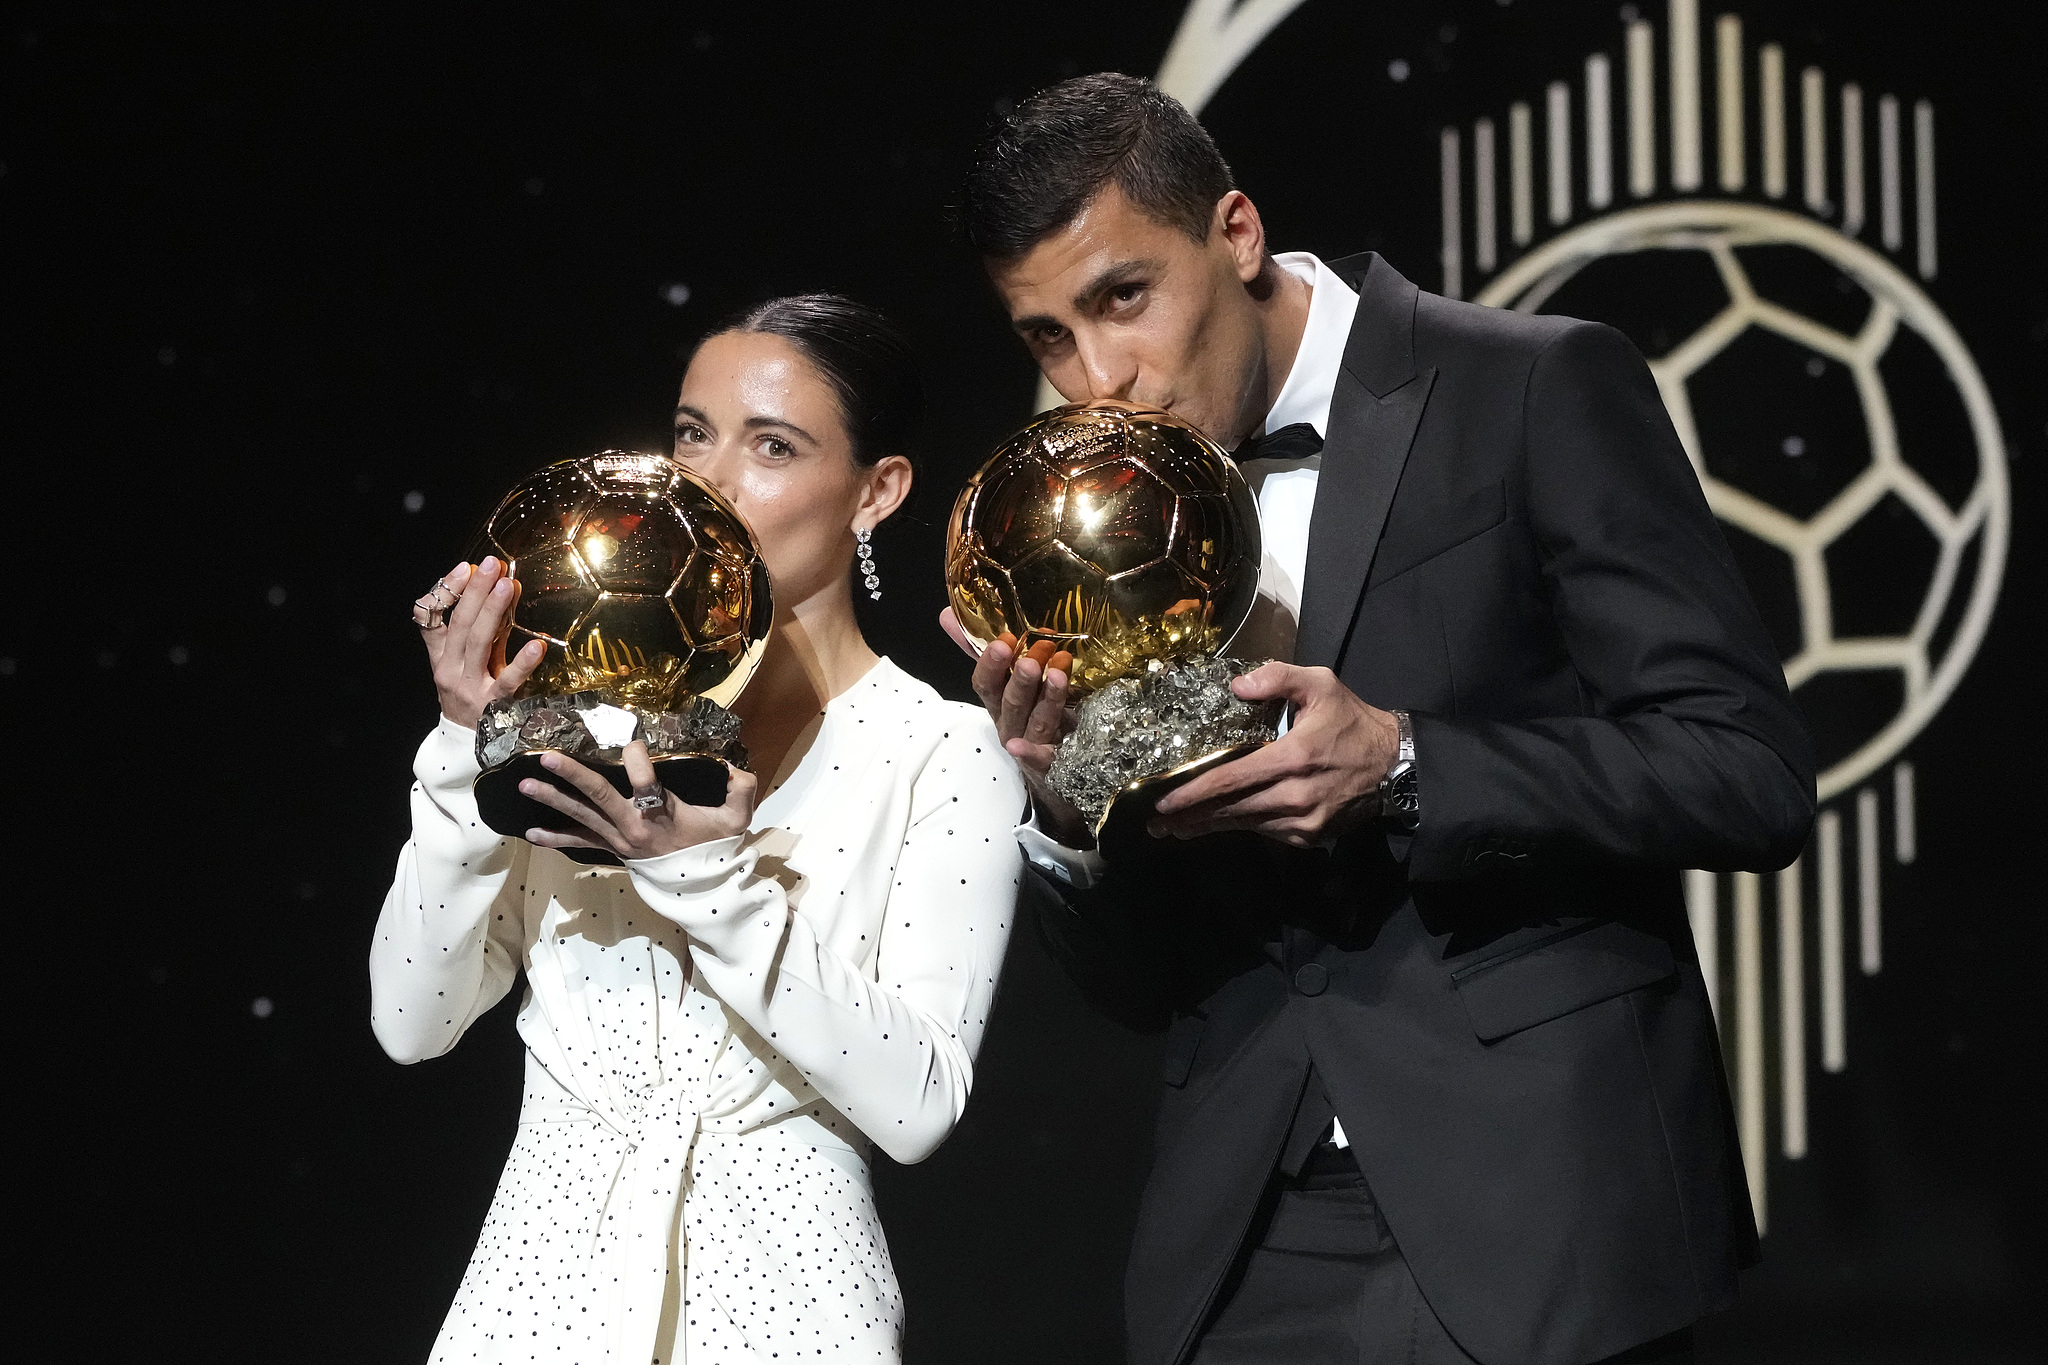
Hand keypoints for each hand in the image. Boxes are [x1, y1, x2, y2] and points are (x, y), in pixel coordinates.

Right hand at [418, 557, 545, 729]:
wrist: (466, 747)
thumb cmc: (468, 696)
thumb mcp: (464, 663)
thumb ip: (478, 630)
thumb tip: (501, 586)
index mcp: (441, 656)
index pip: (431, 618)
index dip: (447, 591)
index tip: (467, 567)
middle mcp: (450, 669)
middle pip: (460, 624)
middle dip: (476, 592)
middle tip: (493, 565)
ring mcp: (469, 687)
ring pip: (478, 644)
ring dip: (493, 613)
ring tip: (508, 586)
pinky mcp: (492, 706)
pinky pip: (507, 682)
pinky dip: (522, 663)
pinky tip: (536, 646)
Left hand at [519, 740, 756, 859]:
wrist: (700, 888)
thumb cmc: (714, 847)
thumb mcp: (736, 819)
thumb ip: (741, 788)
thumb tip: (737, 766)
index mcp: (662, 814)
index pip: (644, 780)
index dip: (637, 757)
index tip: (633, 741)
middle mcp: (633, 826)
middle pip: (598, 795)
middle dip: (571, 775)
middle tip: (546, 757)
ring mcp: (618, 838)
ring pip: (581, 815)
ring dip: (552, 800)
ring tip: (525, 784)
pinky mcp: (611, 847)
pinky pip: (578, 842)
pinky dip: (554, 838)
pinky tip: (529, 832)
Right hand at [942, 606, 1092, 847]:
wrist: (1059, 761)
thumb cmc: (1032, 709)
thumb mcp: (1011, 676)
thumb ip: (982, 648)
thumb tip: (947, 613)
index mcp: (998, 701)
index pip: (985, 682)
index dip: (992, 664)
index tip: (1005, 640)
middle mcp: (1008, 722)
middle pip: (1009, 702)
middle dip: (1020, 680)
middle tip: (1033, 658)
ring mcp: (1028, 743)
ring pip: (1034, 721)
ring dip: (1046, 700)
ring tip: (1060, 675)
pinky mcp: (1050, 763)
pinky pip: (1042, 760)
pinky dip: (1033, 755)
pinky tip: (1026, 749)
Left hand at [1148, 662, 1397, 847]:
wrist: (1394, 766)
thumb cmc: (1352, 722)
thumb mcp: (1321, 684)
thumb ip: (1278, 677)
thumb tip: (1237, 686)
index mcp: (1293, 757)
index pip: (1231, 779)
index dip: (1194, 793)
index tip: (1163, 802)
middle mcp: (1295, 795)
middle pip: (1231, 810)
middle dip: (1190, 817)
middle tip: (1155, 823)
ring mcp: (1303, 821)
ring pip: (1245, 824)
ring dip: (1209, 826)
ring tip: (1177, 827)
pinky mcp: (1310, 836)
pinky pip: (1266, 832)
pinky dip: (1241, 826)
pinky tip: (1219, 822)